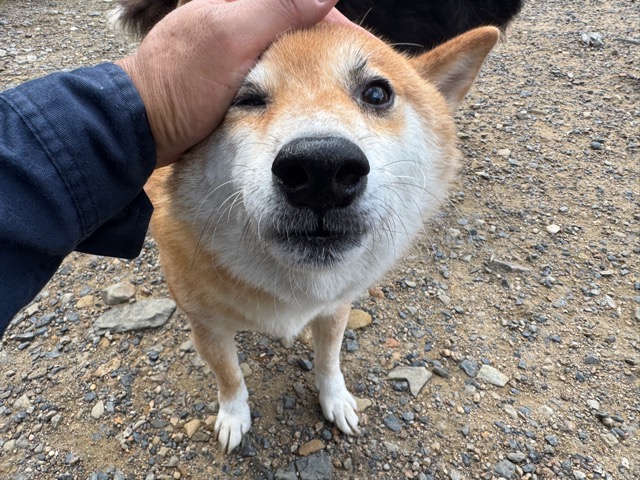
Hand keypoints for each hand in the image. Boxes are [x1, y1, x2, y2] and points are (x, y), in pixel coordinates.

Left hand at [117, 0, 349, 167]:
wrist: (142, 128)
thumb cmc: (179, 85)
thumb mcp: (229, 38)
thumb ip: (276, 9)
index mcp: (233, 3)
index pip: (293, 3)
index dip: (329, 19)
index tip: (357, 45)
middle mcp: (233, 20)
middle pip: (292, 23)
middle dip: (323, 42)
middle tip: (350, 70)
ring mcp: (229, 49)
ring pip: (283, 48)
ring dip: (309, 63)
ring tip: (334, 85)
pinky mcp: (227, 76)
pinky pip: (270, 71)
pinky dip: (290, 80)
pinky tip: (302, 97)